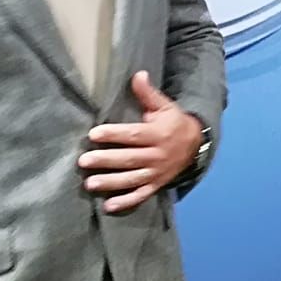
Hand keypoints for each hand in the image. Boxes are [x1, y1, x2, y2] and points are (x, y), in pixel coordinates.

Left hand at [80, 71, 201, 213]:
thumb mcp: (165, 106)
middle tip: (84, 161)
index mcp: (158, 134)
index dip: (114, 135)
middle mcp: (157, 155)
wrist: (196, 145)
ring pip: (132, 179)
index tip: (93, 134)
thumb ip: (148, 94)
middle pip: (129, 159)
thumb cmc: (174, 122)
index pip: (133, 135)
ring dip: (111, 183)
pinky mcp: (156, 185)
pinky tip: (109, 205)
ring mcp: (157, 172)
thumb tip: (137, 74)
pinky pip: (141, 195)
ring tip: (90, 184)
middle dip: (106, 160)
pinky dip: (126, 202)